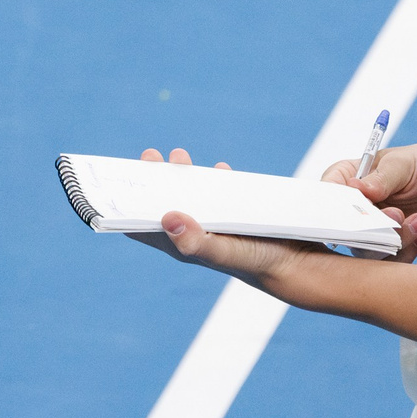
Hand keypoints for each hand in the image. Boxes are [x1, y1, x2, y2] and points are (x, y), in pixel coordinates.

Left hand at [127, 148, 317, 287]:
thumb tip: (166, 216)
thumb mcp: (223, 252)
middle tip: (152, 155)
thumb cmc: (254, 262)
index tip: (120, 182)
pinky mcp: (234, 213)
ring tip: (181, 156)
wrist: (296, 262)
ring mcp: (214, 222)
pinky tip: (219, 169)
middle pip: (164, 204)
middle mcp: (194, 233)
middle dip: (155, 180)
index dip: (128, 208)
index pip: (144, 226)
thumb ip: (195, 240)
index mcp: (182, 244)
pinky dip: (215, 178)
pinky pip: (219, 192)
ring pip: (190, 195)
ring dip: (182, 174)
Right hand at [323, 141, 416, 263]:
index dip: (335, 206)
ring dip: (395, 239)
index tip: (356, 211)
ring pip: (367, 251)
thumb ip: (381, 177)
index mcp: (347, 180)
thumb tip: (357, 187)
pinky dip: (408, 249)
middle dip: (371, 227)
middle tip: (397, 214)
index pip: (328, 195)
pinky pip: (390, 261)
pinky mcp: (389, 248)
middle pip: (344, 230)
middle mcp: (354, 210)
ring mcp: (370, 231)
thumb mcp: (401, 163)